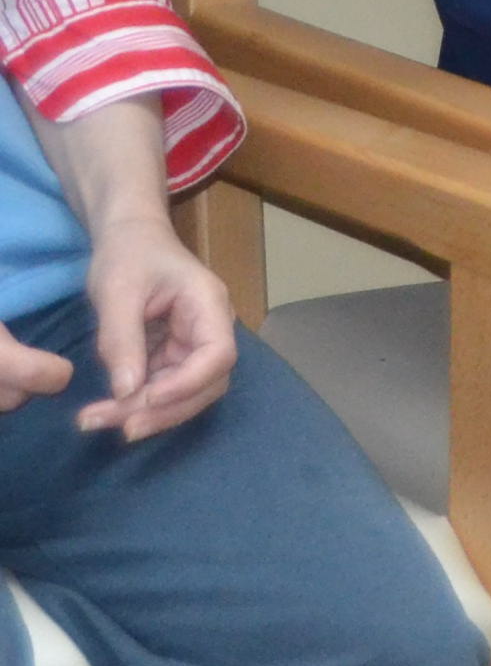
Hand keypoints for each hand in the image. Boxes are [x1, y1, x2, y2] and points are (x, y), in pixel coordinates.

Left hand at [79, 222, 238, 441]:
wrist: (128, 238)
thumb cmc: (128, 254)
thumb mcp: (118, 291)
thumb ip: (122, 340)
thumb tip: (126, 392)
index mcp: (209, 307)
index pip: (218, 355)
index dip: (188, 384)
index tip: (145, 398)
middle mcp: (210, 331)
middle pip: (206, 384)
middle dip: (163, 409)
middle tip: (116, 427)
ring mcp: (192, 345)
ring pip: (185, 393)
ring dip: (147, 413)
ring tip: (96, 421)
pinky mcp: (172, 355)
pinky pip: (162, 386)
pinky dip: (135, 402)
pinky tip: (104, 410)